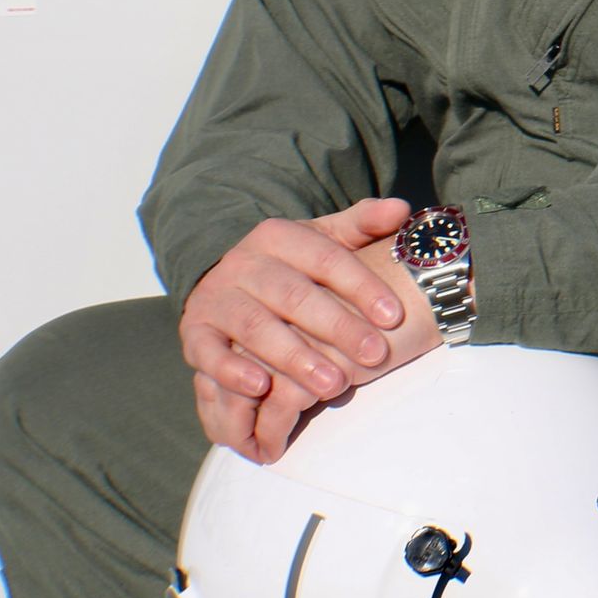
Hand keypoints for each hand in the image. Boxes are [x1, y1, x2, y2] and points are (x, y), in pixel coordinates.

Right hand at [181, 198, 442, 461]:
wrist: (223, 279)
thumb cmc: (293, 266)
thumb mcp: (325, 239)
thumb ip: (363, 223)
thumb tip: (402, 209)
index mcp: (281, 236)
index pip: (327, 258)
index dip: (362, 286)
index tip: (395, 316)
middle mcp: (244, 263)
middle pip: (295, 296)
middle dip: (338, 327)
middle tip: (374, 356)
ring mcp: (217, 298)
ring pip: (257, 328)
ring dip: (296, 357)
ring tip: (334, 385)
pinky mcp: (196, 333)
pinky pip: (210, 353)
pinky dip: (233, 371)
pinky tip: (262, 388)